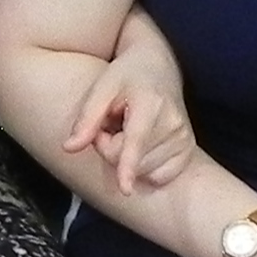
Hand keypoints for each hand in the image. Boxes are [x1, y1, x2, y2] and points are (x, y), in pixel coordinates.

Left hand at [63, 45, 194, 196]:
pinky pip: (160, 176)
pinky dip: (146, 168)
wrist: (158, 67)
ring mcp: (184, 138)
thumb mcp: (101, 88)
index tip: (125, 189)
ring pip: (144, 170)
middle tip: (110, 125)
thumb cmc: (126, 75)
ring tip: (128, 131)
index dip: (128, 166)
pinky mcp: (188, 149)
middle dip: (111, 147)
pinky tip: (143, 146)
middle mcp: (173, 122)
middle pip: (130, 159)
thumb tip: (68, 148)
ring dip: (127, 158)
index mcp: (151, 103)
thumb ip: (86, 119)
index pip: (136, 140)